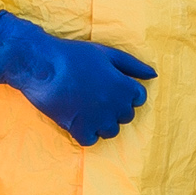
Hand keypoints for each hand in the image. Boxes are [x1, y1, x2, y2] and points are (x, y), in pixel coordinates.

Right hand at [0, 9, 153, 145]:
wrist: (41, 65)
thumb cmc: (73, 56)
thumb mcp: (107, 54)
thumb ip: (132, 66)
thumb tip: (153, 75)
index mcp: (125, 87)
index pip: (138, 99)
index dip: (124, 93)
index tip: (108, 88)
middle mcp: (116, 105)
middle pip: (125, 116)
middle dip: (114, 108)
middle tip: (94, 97)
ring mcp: (99, 119)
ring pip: (111, 131)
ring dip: (101, 123)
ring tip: (85, 109)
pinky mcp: (79, 128)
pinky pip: (90, 140)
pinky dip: (85, 133)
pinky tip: (76, 120)